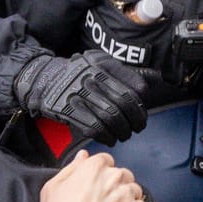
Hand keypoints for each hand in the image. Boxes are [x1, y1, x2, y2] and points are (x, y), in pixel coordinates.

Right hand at [13, 49, 150, 142]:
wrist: (46, 80)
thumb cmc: (80, 74)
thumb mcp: (103, 63)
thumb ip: (128, 72)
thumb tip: (156, 78)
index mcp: (105, 66)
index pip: (134, 86)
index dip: (142, 103)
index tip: (142, 112)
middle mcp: (93, 78)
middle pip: (124, 104)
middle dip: (136, 120)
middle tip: (138, 127)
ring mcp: (80, 94)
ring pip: (111, 117)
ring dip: (122, 130)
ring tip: (125, 134)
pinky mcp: (69, 110)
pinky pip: (94, 127)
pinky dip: (106, 136)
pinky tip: (110, 138)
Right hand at [27, 151, 147, 201]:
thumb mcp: (53, 186)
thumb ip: (72, 167)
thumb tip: (82, 156)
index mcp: (94, 167)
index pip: (106, 160)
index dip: (101, 173)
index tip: (97, 183)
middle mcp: (112, 177)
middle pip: (122, 174)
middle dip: (114, 185)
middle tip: (102, 200)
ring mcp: (125, 194)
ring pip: (134, 189)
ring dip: (126, 198)